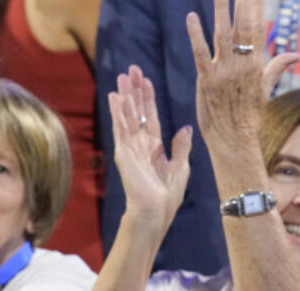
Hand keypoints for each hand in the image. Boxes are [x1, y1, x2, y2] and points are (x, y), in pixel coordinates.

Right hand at [109, 65, 191, 233]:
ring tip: (122, 76)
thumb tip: (185, 127)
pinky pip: (120, 128)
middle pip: (137, 111)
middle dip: (134, 90)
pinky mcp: (123, 153)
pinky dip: (117, 111)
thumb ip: (181, 146)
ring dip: (125, 95)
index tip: (145, 79)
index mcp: (154, 147)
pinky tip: (115, 96)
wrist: (155, 212)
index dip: (148, 98)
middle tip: (131, 69)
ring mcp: (130, 148)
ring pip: (127, 116)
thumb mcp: (181, 167)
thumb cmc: (167, 196)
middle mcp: (140, 145)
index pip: (150, 117)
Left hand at [184, 0, 298, 148]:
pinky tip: (192, 17)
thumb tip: (296, 55)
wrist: (234, 140)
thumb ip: (277, 67)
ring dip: (220, 10)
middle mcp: (241, 64)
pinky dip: (196, 35)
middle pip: (242, 25)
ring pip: (222, 34)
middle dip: (242, 2)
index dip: (256, 6)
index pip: (258, 27)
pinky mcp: (206, 80)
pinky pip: (200, 53)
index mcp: (256, 64)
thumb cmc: (249, 116)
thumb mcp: (265, 89)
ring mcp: (223, 72)